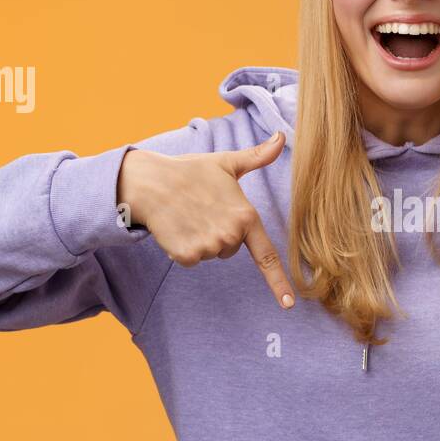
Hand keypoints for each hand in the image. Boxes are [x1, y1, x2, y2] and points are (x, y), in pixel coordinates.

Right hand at [117, 131, 295, 308]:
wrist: (150, 182)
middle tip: (202, 211)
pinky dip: (184, 247)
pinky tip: (177, 227)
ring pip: (211, 254)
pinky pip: (192, 260)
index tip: (288, 304)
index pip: (267, 255)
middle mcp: (230, 235)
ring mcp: (208, 247)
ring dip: (201, 240)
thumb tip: (282, 137)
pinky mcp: (187, 255)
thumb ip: (258, 156)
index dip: (278, 281)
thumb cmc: (191, 171)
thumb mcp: (227, 162)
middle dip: (219, 234)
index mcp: (245, 216)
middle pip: (230, 250)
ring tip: (189, 216)